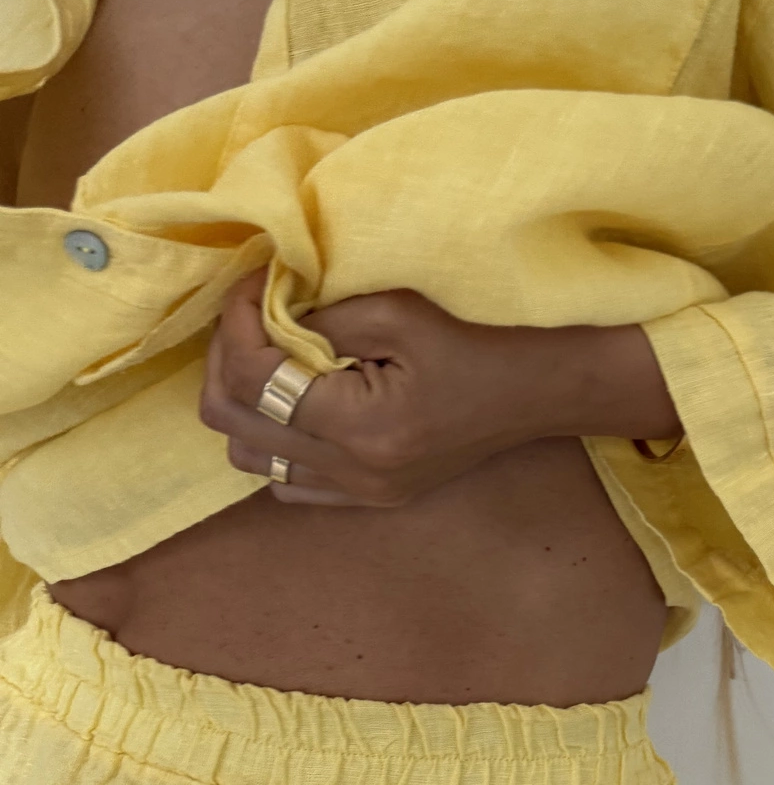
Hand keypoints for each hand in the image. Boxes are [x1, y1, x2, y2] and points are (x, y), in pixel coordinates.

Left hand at [199, 273, 680, 507]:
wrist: (536, 393)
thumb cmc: (477, 342)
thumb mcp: (399, 310)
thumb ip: (322, 315)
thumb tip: (263, 310)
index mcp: (363, 427)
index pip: (254, 380)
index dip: (235, 324)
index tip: (251, 285)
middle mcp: (354, 473)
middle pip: (233, 426)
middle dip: (226, 362)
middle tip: (248, 319)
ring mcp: (361, 494)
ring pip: (249, 459)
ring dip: (245, 405)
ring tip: (269, 360)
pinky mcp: (370, 499)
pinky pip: (285, 483)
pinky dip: (273, 442)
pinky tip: (297, 405)